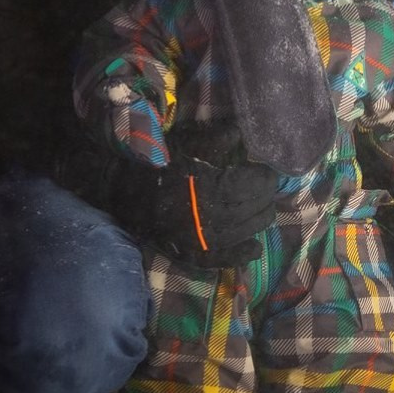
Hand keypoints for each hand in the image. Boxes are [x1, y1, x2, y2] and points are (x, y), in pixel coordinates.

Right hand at [121, 122, 278, 268]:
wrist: (123, 192)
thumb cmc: (157, 165)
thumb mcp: (184, 145)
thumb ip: (214, 140)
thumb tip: (240, 133)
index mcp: (207, 185)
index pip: (250, 184)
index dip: (265, 178)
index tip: (270, 172)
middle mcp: (206, 215)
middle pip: (250, 208)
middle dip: (265, 198)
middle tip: (270, 190)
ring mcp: (199, 238)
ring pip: (242, 232)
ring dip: (259, 221)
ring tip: (266, 211)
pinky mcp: (191, 252)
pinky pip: (221, 258)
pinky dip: (240, 255)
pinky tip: (255, 248)